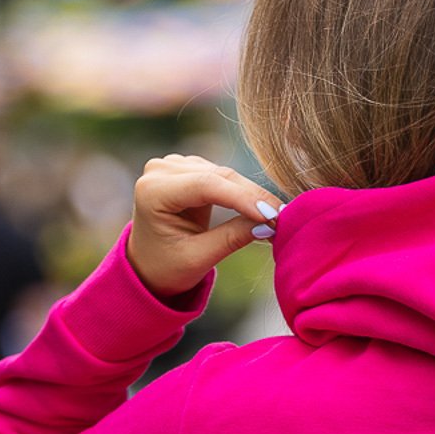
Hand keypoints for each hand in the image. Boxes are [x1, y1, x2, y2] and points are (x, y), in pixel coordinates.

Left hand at [125, 154, 282, 298]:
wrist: (149, 265)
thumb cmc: (167, 268)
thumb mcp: (198, 258)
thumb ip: (232, 238)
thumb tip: (270, 224)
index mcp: (152, 191)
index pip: (205, 185)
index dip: (242, 198)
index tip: (274, 214)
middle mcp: (160, 170)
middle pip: (218, 176)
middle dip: (253, 197)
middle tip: (286, 218)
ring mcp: (174, 165)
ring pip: (226, 175)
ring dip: (253, 195)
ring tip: (277, 217)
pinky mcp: (189, 169)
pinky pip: (224, 177)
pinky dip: (244, 193)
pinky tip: (262, 208)